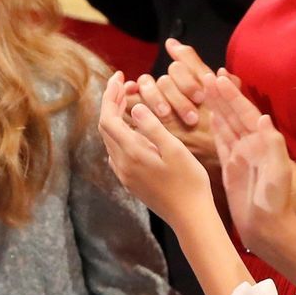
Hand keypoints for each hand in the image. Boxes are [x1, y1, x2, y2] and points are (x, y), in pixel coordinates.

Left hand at [98, 73, 213, 229]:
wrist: (190, 217)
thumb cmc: (189, 182)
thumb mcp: (175, 149)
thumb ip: (153, 127)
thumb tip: (135, 107)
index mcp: (131, 153)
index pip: (108, 118)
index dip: (109, 95)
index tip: (120, 77)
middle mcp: (122, 164)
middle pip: (105, 127)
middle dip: (111, 102)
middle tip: (125, 84)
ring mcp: (125, 175)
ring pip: (109, 140)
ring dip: (115, 118)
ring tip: (128, 101)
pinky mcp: (130, 182)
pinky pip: (116, 152)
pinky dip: (119, 134)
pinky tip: (132, 130)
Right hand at [205, 75, 294, 255]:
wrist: (267, 230)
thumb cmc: (275, 203)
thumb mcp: (278, 173)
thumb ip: (273, 145)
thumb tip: (264, 118)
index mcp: (262, 143)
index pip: (245, 113)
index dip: (233, 95)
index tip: (219, 76)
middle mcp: (251, 145)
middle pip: (234, 114)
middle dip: (222, 94)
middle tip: (206, 75)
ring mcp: (241, 155)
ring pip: (226, 124)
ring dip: (217, 106)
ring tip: (205, 88)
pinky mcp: (231, 167)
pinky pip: (221, 142)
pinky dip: (216, 127)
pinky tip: (210, 116)